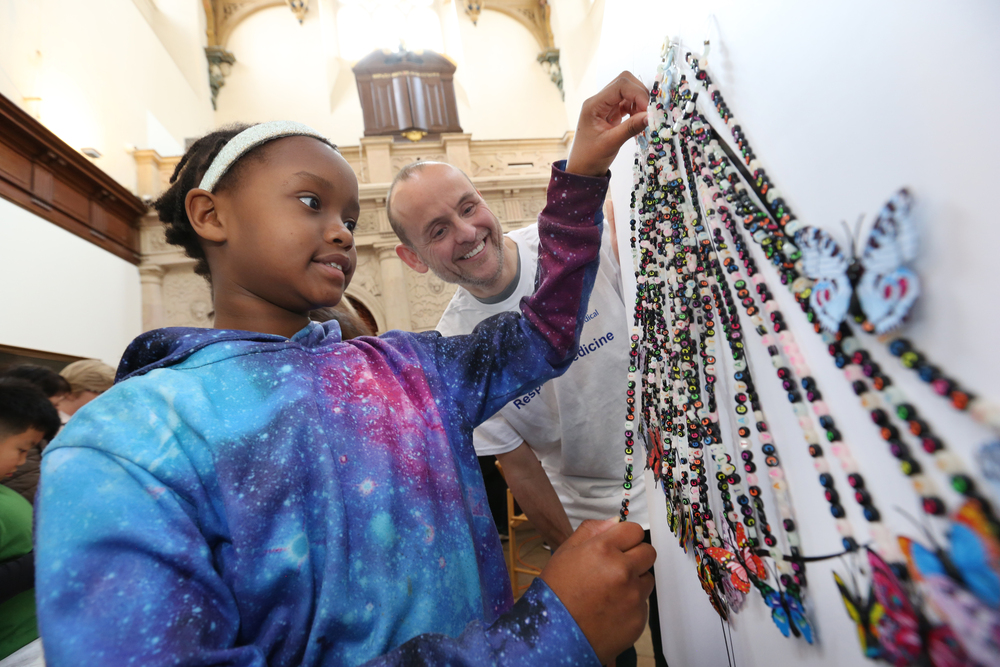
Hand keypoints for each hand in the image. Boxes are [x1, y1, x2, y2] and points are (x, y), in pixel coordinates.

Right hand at [539, 518, 655, 663]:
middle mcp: (622, 571)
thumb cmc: (556, 593)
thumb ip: (591, 530)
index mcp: (603, 550)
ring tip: (610, 592)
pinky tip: (610, 610)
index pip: (634, 530)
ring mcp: (633, 596)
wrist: (555, 635)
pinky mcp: (639, 618)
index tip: (620, 545)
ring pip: (647, 579)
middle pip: (648, 552)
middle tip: (617, 568)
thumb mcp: (565, 552)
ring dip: (634, 581)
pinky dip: (631, 605)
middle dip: (635, 557)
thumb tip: (615, 522)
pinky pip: (643, 604)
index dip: (626, 538)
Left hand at [566, 72, 649, 176]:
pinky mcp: (611, 113)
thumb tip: (650, 116)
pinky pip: (628, 103)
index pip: (620, 85)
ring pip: (628, 92)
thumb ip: (631, 127)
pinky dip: (637, 109)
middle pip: (625, 82)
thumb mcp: (611, 143)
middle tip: (648, 112)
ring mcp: (605, 106)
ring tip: (643, 119)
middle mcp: (599, 101)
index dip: (638, 93)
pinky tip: (639, 120)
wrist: (582, 169)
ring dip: (640, 102)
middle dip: (640, 94)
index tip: (648, 109)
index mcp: (594, 105)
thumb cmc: (590, 157)